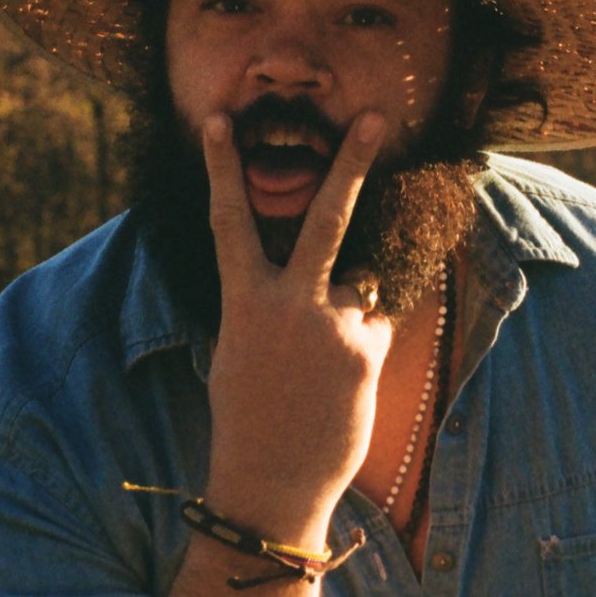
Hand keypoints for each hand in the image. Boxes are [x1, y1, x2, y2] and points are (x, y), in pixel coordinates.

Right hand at [198, 109, 389, 544]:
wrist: (272, 481)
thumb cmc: (250, 415)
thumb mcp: (239, 349)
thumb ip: (268, 302)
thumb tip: (311, 272)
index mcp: (243, 302)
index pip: (229, 221)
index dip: (220, 167)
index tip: (218, 120)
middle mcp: (289, 305)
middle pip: (326, 217)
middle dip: (353, 163)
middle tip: (377, 115)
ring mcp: (332, 324)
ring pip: (360, 282)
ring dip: (351, 305)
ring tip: (323, 361)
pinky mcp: (367, 350)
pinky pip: (376, 322)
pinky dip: (364, 340)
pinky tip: (342, 380)